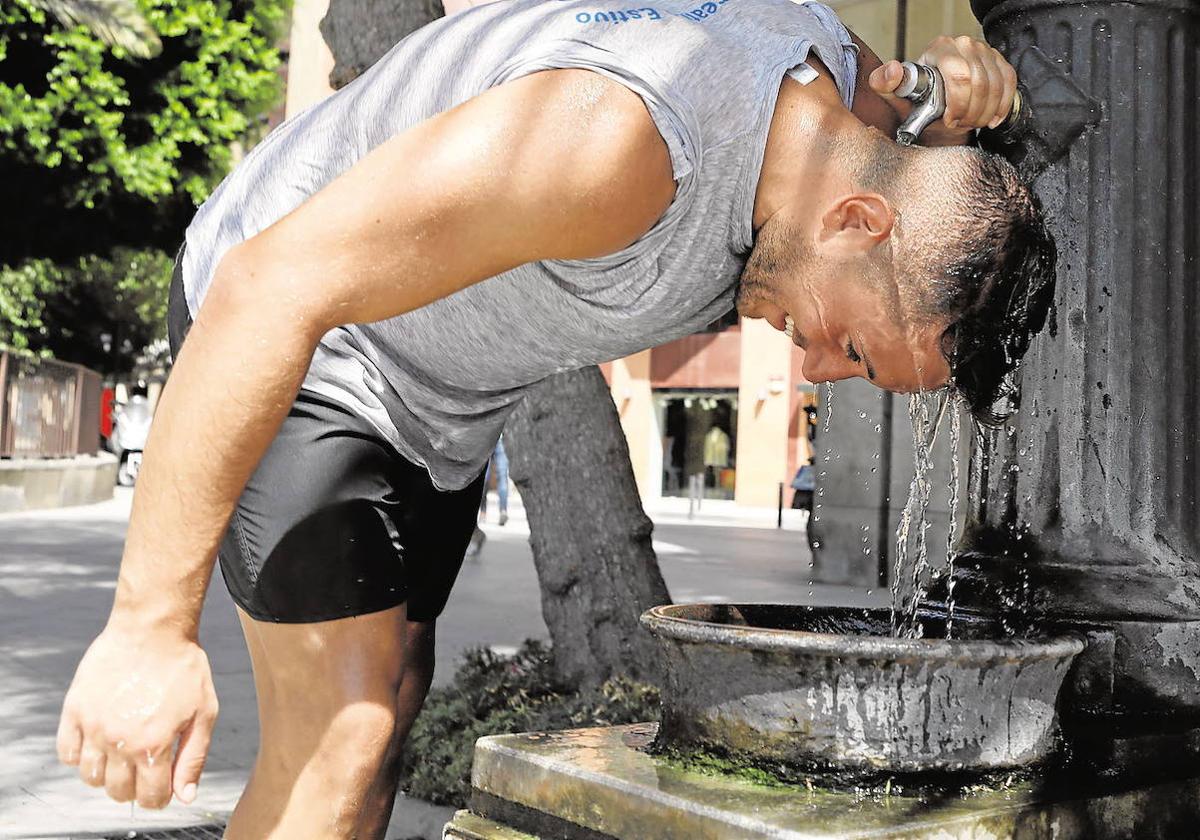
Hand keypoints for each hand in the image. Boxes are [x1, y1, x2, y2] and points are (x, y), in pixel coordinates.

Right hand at [57, 624, 217, 808]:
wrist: (153, 630)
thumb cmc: (184, 670)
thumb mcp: (203, 713)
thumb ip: (193, 758)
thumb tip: (186, 798)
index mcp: (154, 745)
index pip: (150, 797)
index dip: (159, 798)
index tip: (162, 788)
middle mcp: (120, 741)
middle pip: (119, 792)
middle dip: (135, 788)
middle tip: (144, 768)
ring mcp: (93, 726)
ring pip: (91, 778)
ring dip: (108, 775)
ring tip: (123, 754)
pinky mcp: (74, 710)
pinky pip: (67, 753)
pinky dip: (80, 756)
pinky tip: (99, 742)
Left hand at [869, 35, 1017, 142]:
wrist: (935, 102)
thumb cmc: (917, 99)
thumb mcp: (896, 94)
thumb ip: (884, 83)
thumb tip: (893, 71)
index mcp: (940, 49)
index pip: (960, 76)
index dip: (958, 104)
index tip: (950, 121)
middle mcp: (964, 45)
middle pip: (980, 84)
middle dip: (971, 113)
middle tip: (960, 125)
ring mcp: (984, 52)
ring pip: (996, 86)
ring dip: (984, 113)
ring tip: (971, 123)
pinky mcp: (999, 62)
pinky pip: (1009, 83)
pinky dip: (1001, 106)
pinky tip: (990, 118)